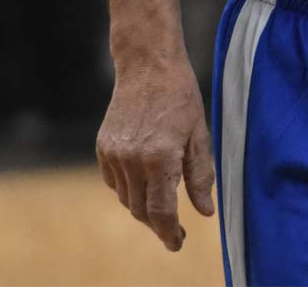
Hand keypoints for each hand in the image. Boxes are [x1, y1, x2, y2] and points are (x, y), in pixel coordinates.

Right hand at [96, 58, 214, 250]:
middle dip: (158, 224)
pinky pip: (114, 182)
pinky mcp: (103, 147)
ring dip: (143, 207)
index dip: (170, 233)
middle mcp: (133, 160)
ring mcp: (114, 154)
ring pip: (126, 199)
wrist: (148, 64)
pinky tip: (144, 179)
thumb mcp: (199, 133)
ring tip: (162, 202)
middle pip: (142, 211)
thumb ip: (200, 175)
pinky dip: (128, 189)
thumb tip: (204, 212)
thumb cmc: (180, 95)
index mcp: (160, 158)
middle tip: (174, 229)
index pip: (162, 212)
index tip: (178, 243)